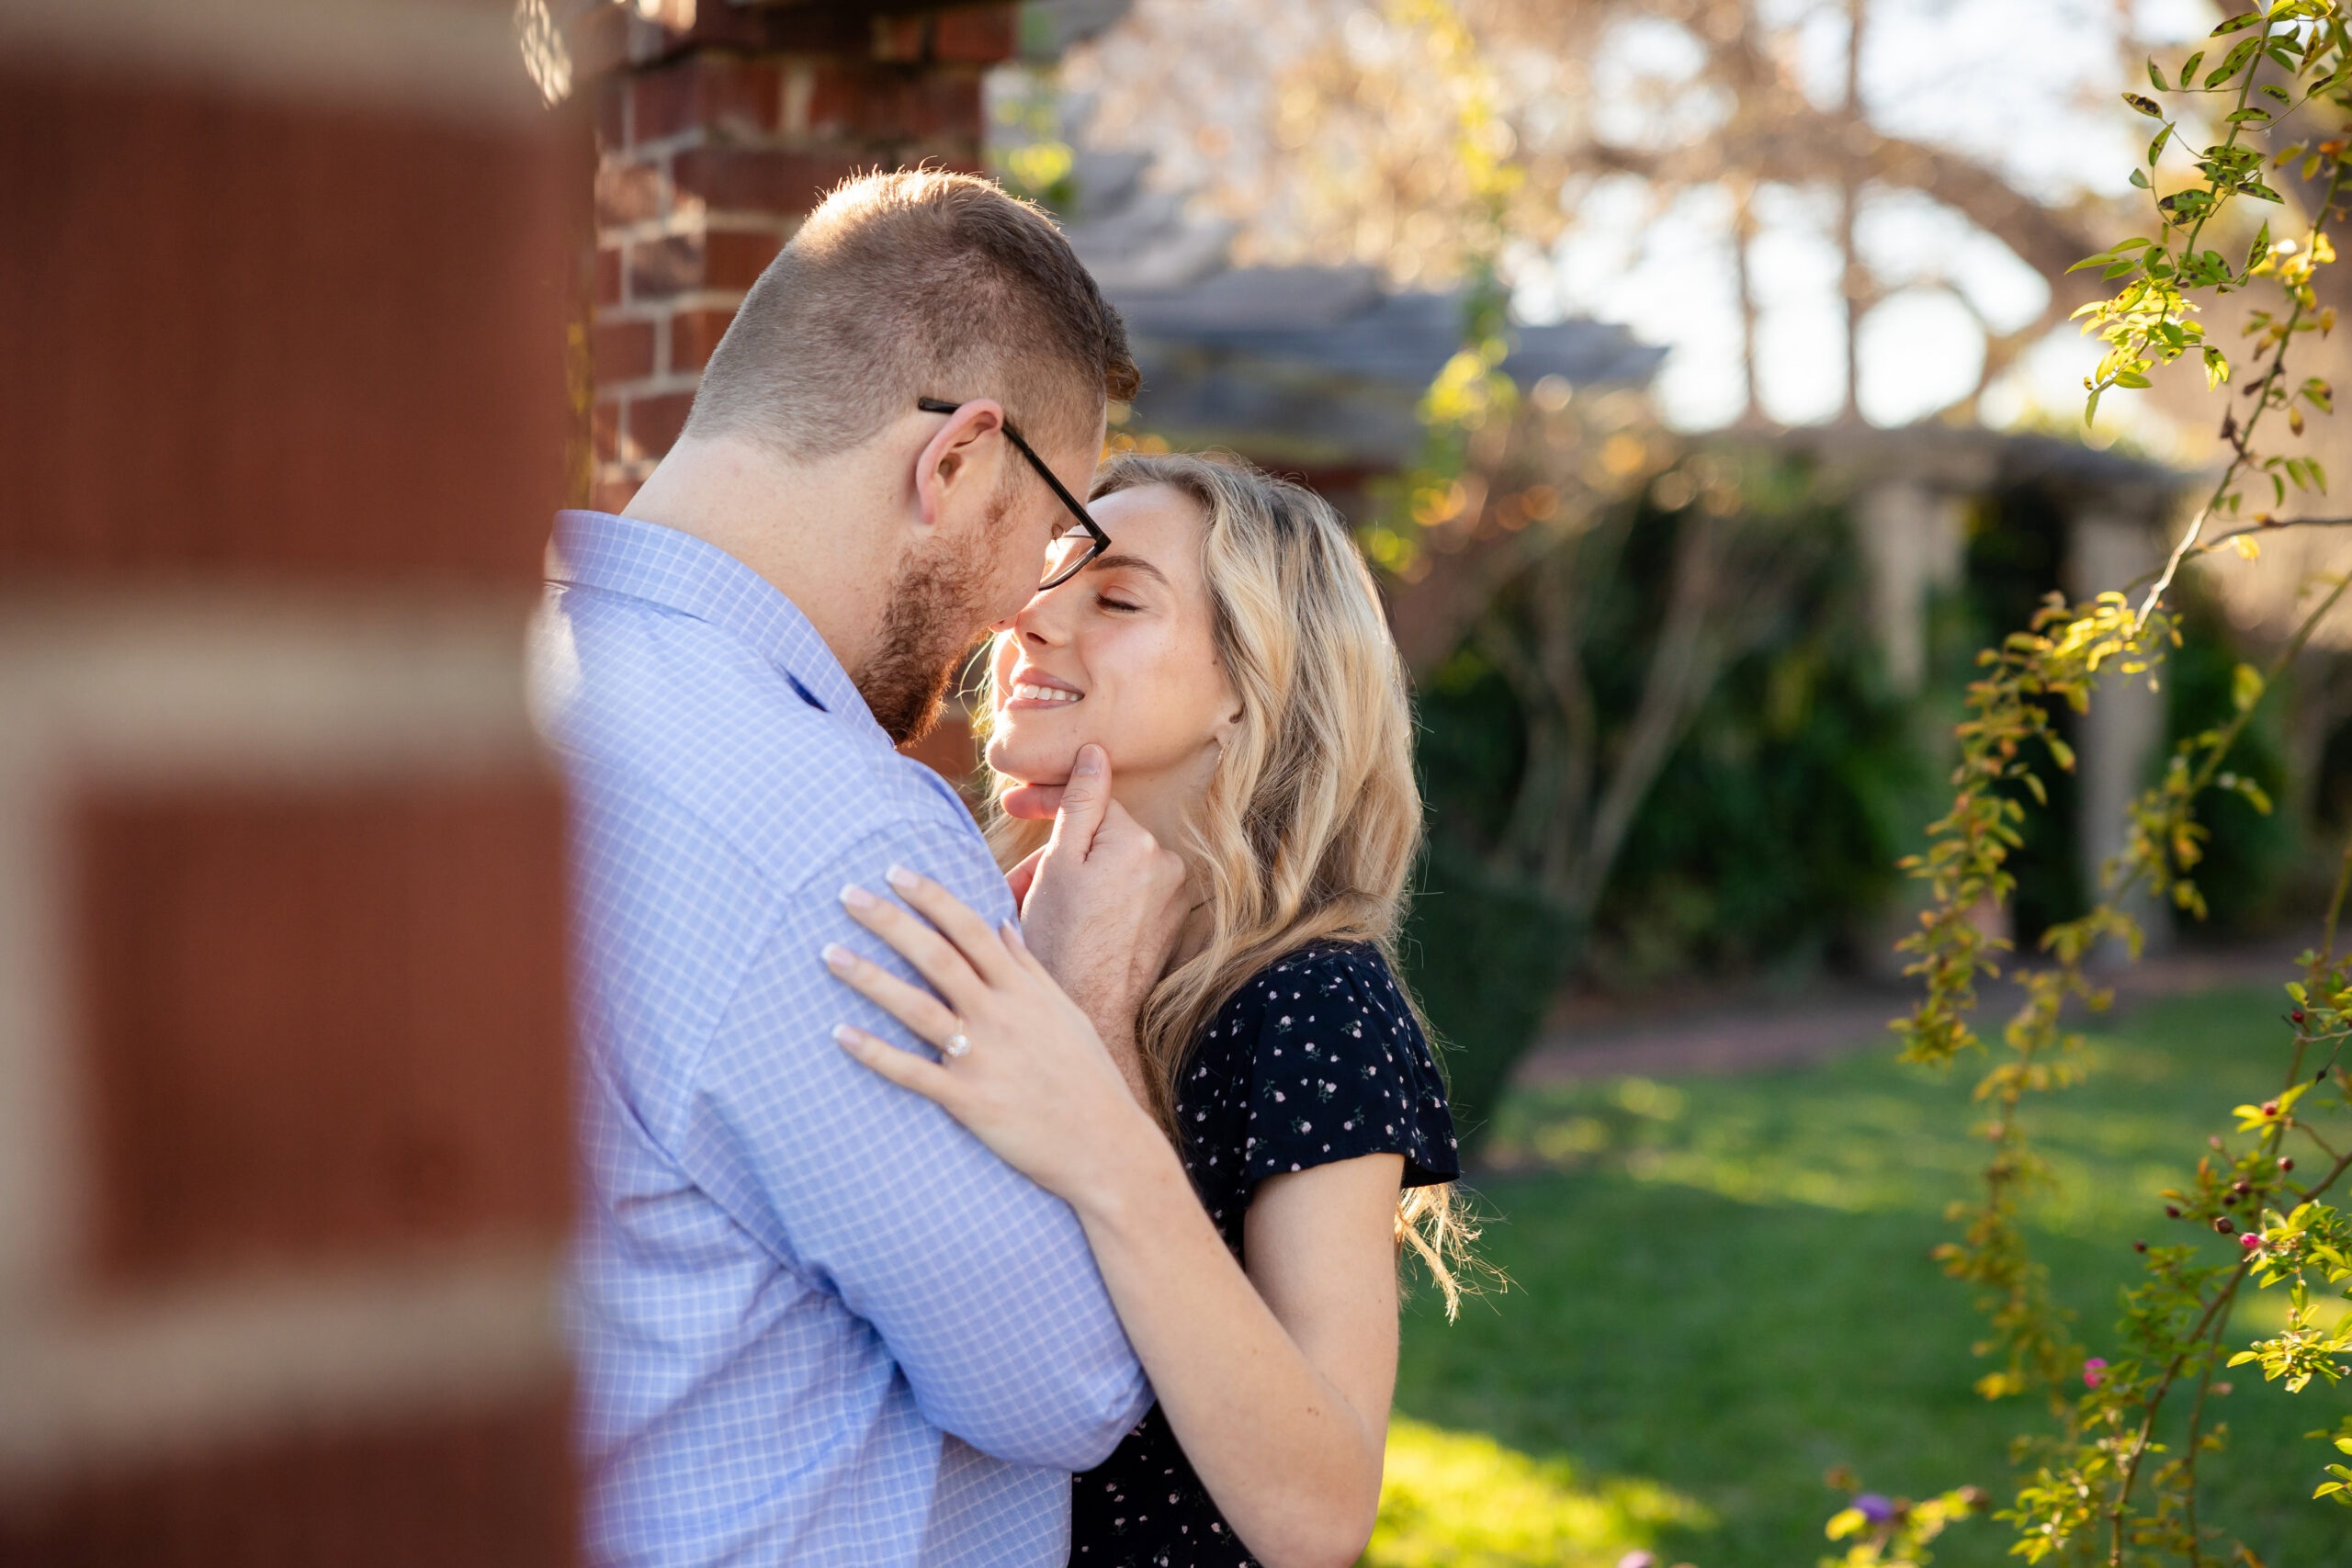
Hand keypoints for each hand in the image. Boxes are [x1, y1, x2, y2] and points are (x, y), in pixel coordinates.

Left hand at [825, 866, 1166, 1204]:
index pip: (971, 929)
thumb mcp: (1065, 1013)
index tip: (895, 872)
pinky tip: (840, 1034)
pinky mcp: (970, 1099)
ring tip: (829, 953)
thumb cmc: (1087, 1078)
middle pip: (937, 956)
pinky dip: (875, 1053)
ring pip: (917, 1008)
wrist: (1106, 1147)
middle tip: (848, 895)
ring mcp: (984, 1056)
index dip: (931, 898)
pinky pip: (913, 1072)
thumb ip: (1029, 969)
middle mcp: (1001, 1015)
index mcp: (1023, 990)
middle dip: (890, 922)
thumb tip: (1002, 926)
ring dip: (870, 978)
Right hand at [1005, 745, 1189, 1050]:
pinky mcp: (1172, 924)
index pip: (1089, 802)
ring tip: (1039, 911)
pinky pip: (1128, 896)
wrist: (1087, 1012)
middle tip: (1019, 886)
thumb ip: (1080, 803)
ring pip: (1111, 868)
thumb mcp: (1057, 866)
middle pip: (1099, 838)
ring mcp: (1174, 896)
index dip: (1047, 806)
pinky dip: (1099, 902)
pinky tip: (1072, 927)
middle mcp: (1167, 863)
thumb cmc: (1062, 942)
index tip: (1014, 807)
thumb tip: (1096, 753)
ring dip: (1075, 879)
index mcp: (1137, 841)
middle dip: (1057, 856)